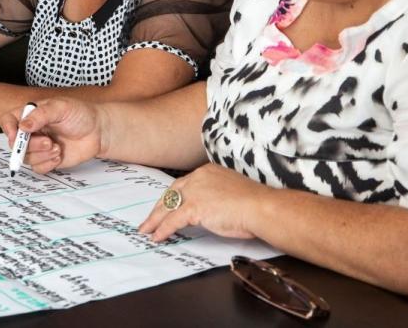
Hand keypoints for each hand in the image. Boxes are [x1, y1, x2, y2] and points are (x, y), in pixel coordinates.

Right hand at [0, 98, 105, 173]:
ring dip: (41, 155)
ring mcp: (39, 147)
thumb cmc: (80, 114)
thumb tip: (22, 126)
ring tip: (57, 147)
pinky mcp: (47, 159)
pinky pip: (38, 168)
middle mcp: (32, 132)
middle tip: (48, 142)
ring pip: (26, 158)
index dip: (8, 129)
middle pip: (16, 144)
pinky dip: (47, 164)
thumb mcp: (61, 107)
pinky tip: (59, 155)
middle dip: (31, 145)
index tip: (16, 135)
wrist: (98, 131)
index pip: (9, 121)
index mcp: (31, 115)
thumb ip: (41, 115)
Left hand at [138, 163, 266, 242]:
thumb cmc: (254, 203)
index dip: (172, 197)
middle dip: (158, 208)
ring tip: (146, 230)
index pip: (183, 185)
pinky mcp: (194, 207)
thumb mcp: (231, 193)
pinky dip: (163, 230)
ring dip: (155, 220)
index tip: (165, 206)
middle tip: (149, 220)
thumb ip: (216, 197)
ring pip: (168, 207)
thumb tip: (209, 210)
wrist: (260, 207)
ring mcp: (195, 192)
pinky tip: (158, 237)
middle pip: (171, 194)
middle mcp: (198, 178)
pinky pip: (173, 220)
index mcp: (208, 171)